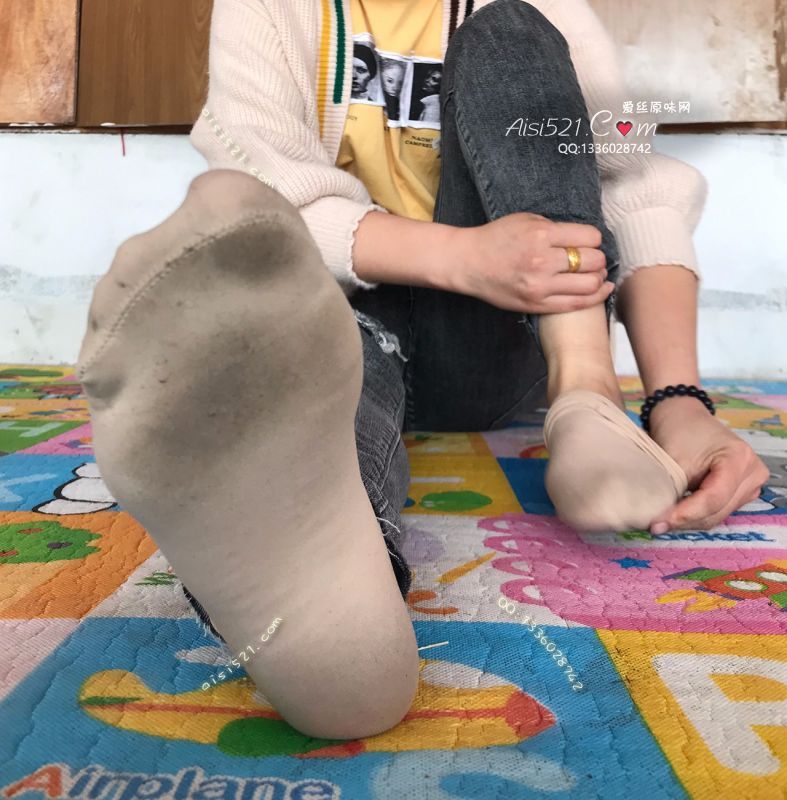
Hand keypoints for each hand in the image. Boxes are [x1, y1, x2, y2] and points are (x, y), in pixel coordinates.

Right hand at [445, 212, 614, 313]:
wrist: (468, 263)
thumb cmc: (496, 238)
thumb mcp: (526, 220)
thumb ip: (556, 228)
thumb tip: (585, 238)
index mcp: (541, 235)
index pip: (590, 237)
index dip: (593, 238)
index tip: (588, 241)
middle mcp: (542, 261)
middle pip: (593, 261)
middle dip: (598, 258)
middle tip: (593, 258)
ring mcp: (539, 286)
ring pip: (589, 285)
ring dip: (598, 278)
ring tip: (596, 274)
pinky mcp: (536, 304)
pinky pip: (575, 304)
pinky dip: (595, 297)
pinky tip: (601, 290)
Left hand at [646, 397, 769, 531]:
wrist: (683, 416)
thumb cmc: (678, 430)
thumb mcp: (674, 459)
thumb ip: (673, 490)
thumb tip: (662, 522)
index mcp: (739, 459)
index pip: (713, 498)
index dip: (686, 514)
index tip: (659, 522)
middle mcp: (752, 473)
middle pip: (717, 510)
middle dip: (685, 520)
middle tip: (655, 526)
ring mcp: (749, 484)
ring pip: (717, 515)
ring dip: (689, 521)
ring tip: (661, 521)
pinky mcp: (739, 491)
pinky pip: (717, 511)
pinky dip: (695, 515)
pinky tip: (674, 515)